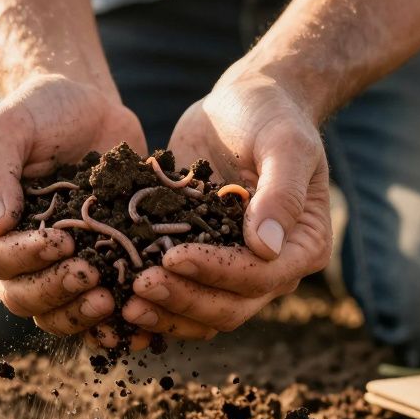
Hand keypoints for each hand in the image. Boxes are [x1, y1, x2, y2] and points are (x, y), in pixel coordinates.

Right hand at [0, 74, 146, 335]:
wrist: (86, 104)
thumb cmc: (39, 109)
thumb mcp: (7, 126)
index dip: (26, 257)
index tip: (63, 241)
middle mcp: (11, 252)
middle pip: (21, 295)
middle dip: (56, 291)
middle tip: (91, 276)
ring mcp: (51, 265)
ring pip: (54, 312)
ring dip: (80, 315)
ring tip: (113, 302)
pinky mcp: (90, 265)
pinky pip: (92, 306)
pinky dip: (111, 323)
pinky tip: (136, 325)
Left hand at [118, 65, 332, 341]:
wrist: (242, 105)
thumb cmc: (270, 115)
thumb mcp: (283, 142)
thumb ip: (281, 192)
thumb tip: (267, 247)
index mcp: (302, 246)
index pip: (261, 276)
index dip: (217, 272)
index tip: (173, 256)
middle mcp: (272, 269)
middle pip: (230, 307)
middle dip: (184, 299)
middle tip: (139, 285)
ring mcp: (234, 271)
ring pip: (203, 313)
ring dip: (166, 312)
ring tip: (125, 301)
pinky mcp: (201, 263)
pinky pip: (180, 296)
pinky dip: (154, 305)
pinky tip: (116, 300)